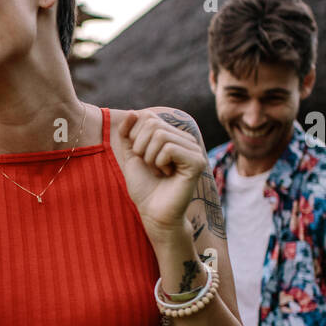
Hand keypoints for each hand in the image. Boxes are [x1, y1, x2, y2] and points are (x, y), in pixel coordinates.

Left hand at [114, 108, 207, 238]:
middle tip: (150, 166)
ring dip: (150, 157)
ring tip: (159, 170)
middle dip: (141, 147)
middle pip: (152, 124)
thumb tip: (132, 112)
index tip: (142, 158)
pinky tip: (167, 174)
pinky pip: (169, 148)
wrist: (153, 213)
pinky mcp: (197, 161)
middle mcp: (185, 139)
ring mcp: (193, 148)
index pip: (147, 117)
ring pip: (160, 135)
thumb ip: (128, 134)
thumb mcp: (131, 156)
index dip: (134, 137)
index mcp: (172, 135)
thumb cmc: (144, 187)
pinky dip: (160, 162)